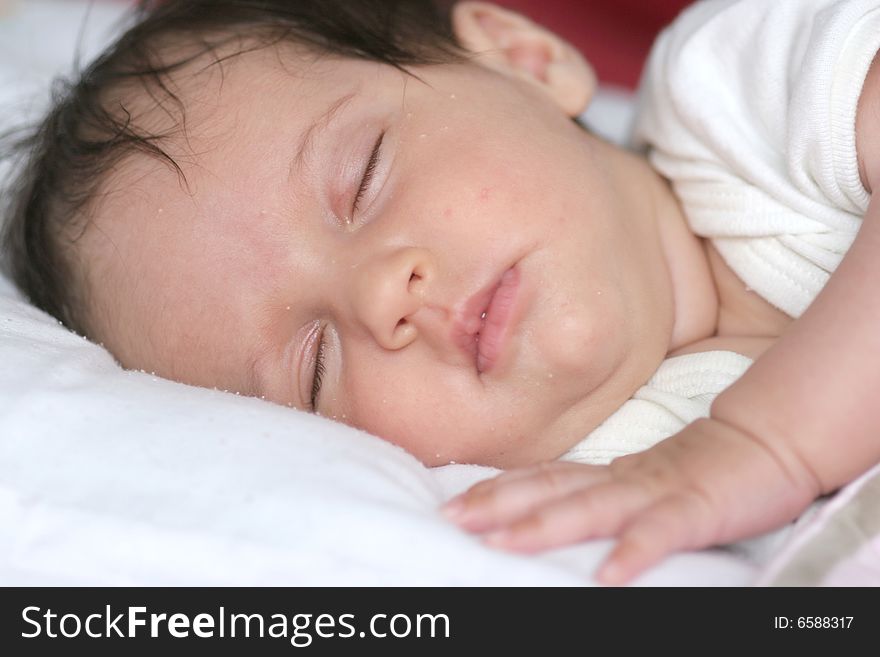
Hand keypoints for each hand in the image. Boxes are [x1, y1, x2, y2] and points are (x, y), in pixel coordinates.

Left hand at [442, 417, 819, 584]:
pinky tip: (606, 577)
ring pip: (592, 508)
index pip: (543, 479)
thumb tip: (552, 507)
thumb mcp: (640, 482)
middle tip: (453, 519)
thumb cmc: (699, 469)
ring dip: (544, 525)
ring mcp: (656, 492)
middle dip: (499, 504)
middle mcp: (621, 479)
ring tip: (502, 544)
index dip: (498, 489)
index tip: (455, 503)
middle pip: (552, 489)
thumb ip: (600, 493)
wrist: (764, 443)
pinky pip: (661, 534)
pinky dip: (633, 553)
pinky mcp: (696, 510)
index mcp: (608, 474)